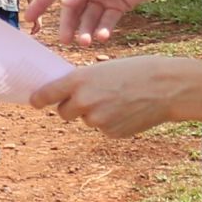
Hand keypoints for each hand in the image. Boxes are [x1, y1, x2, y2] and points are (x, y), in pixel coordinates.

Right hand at [36, 0, 179, 47]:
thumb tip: (65, 4)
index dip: (40, 3)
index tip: (28, 19)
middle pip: (72, 10)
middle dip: (67, 25)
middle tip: (65, 40)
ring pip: (88, 19)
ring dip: (85, 30)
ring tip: (87, 42)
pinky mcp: (118, 7)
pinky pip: (105, 21)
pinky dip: (102, 30)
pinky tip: (102, 36)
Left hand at [43, 55, 201, 138]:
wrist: (167, 87)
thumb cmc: (136, 70)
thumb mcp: (104, 68)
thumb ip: (83, 82)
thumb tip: (66, 95)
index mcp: (79, 80)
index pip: (46, 94)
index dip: (38, 99)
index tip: (34, 102)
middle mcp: (84, 101)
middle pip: (63, 112)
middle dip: (72, 106)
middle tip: (91, 96)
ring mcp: (97, 120)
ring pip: (86, 120)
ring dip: (95, 113)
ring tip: (118, 98)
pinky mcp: (111, 132)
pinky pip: (103, 128)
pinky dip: (111, 121)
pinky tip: (127, 110)